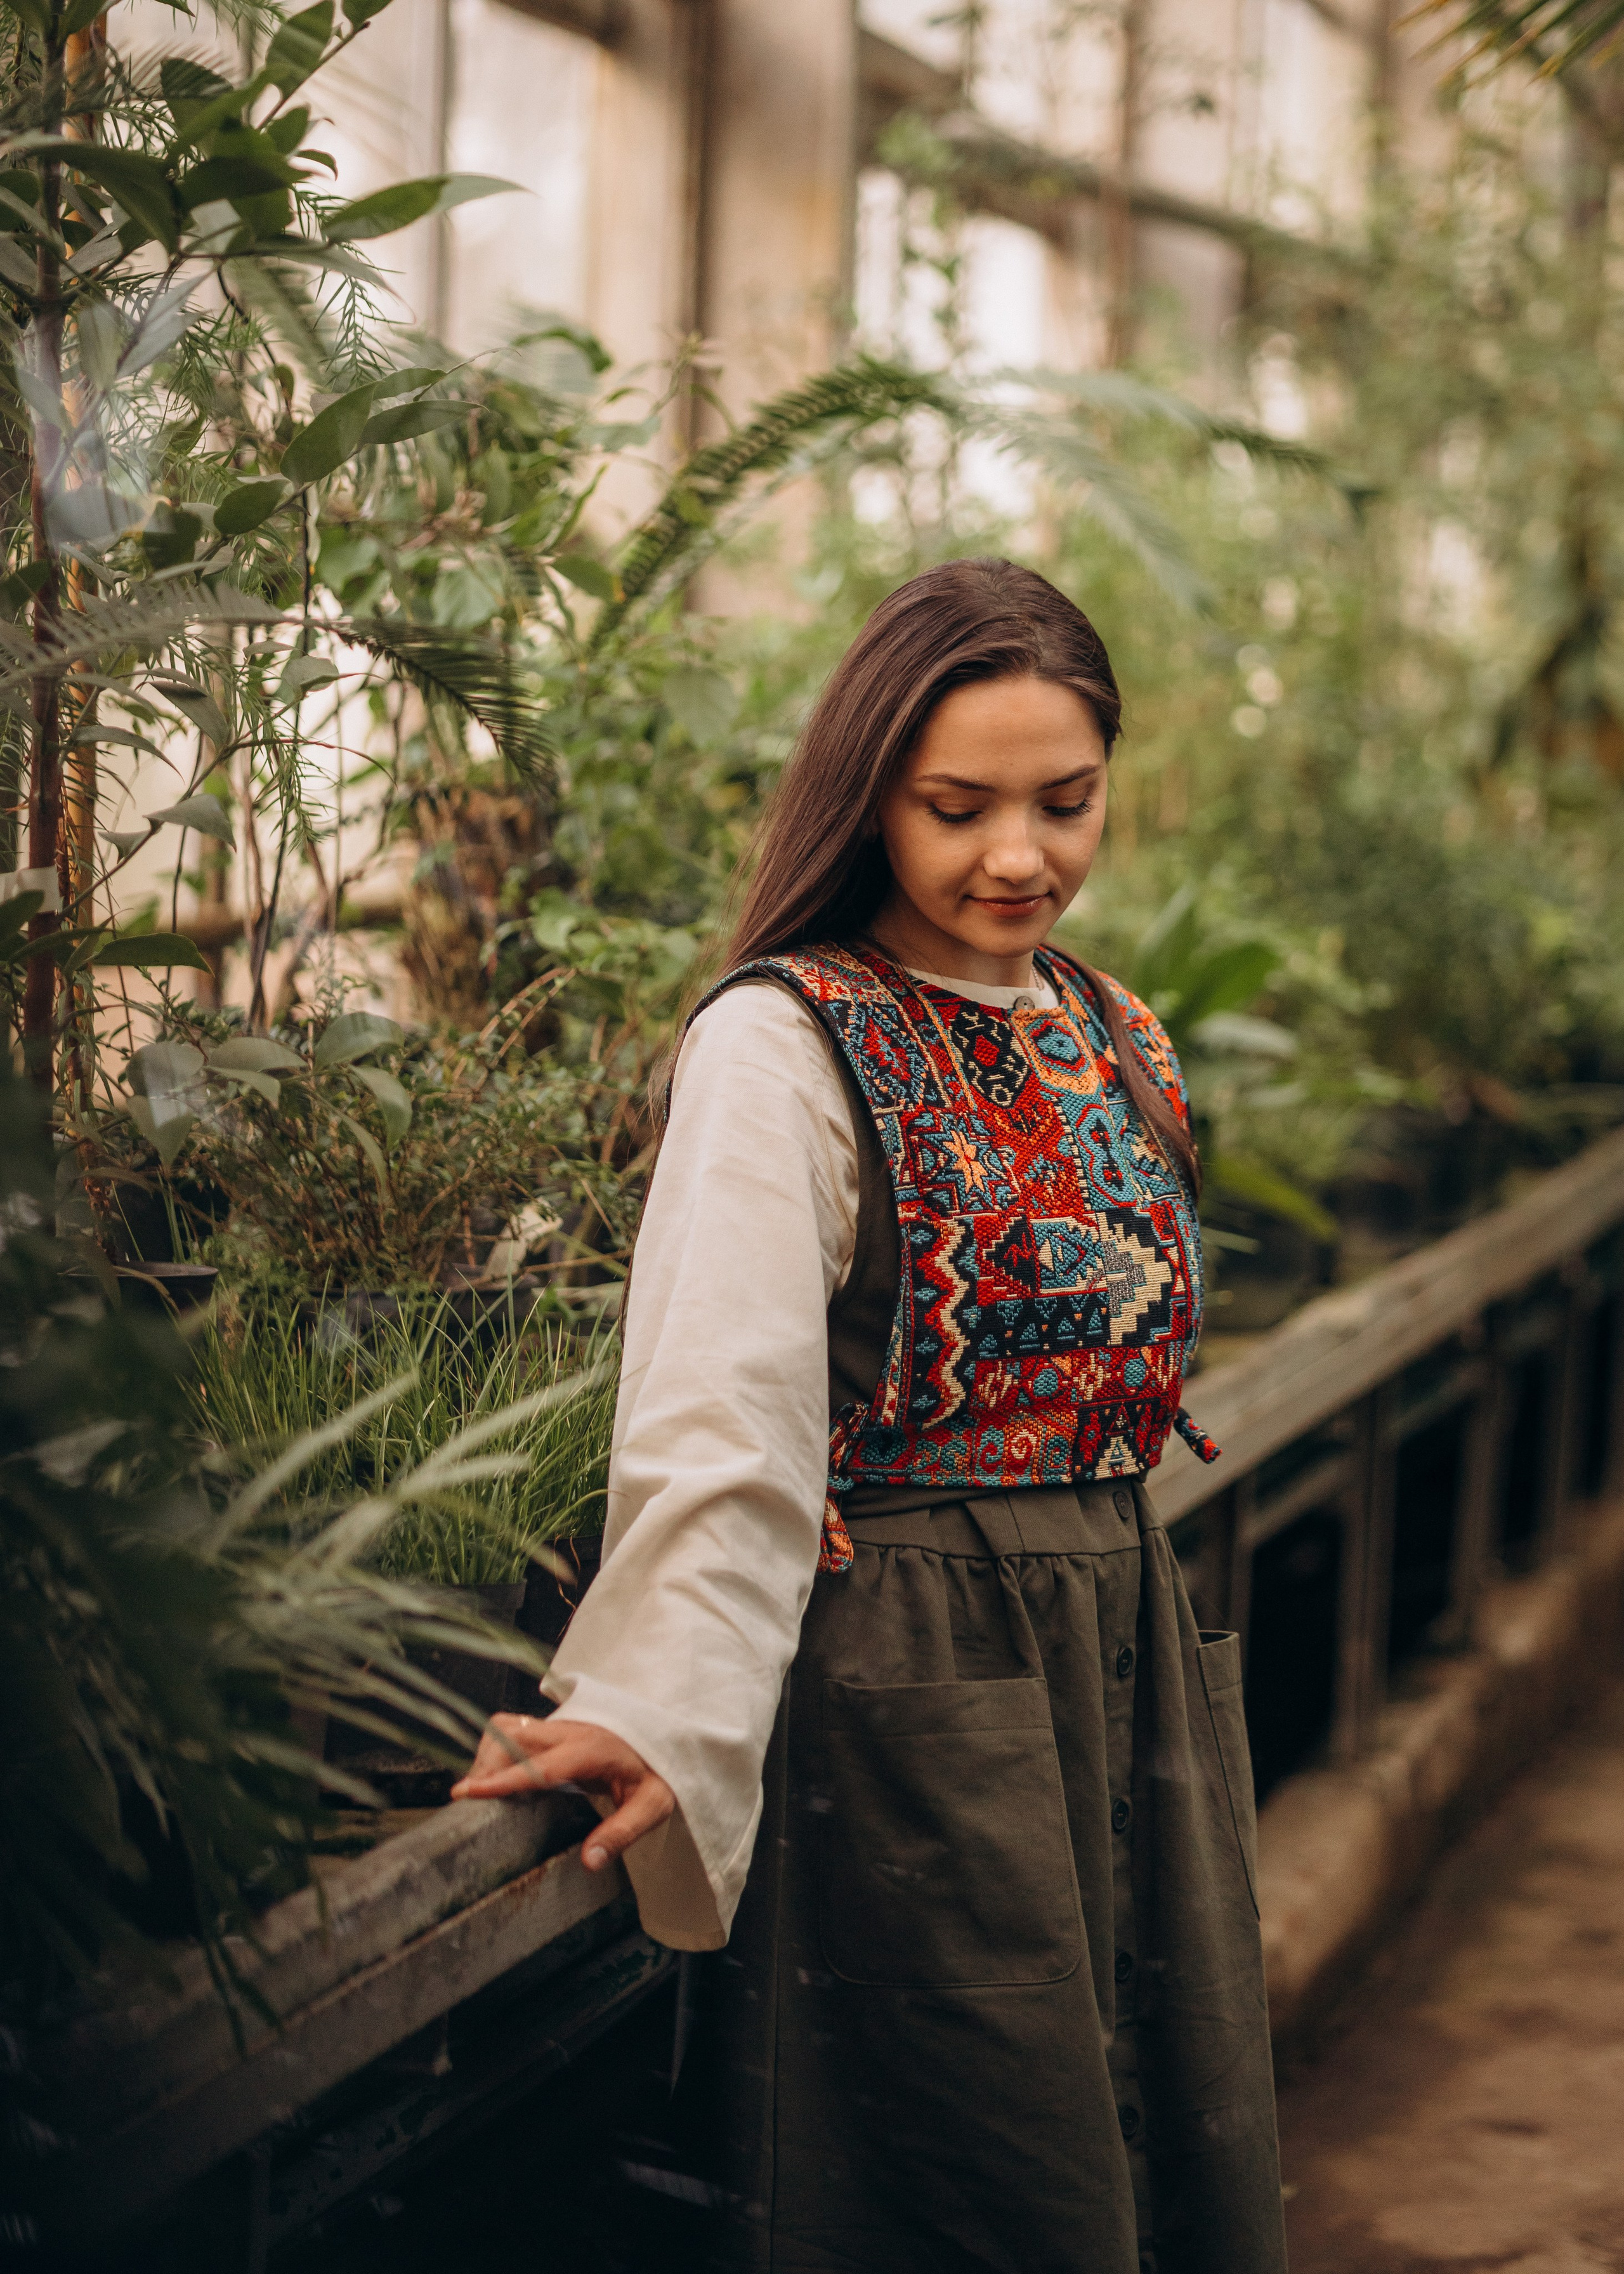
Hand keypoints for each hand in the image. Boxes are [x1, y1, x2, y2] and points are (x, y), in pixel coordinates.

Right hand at [450, 1714, 674, 1873]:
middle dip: (485, 1767)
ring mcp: (559, 1725)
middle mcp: (571, 1731)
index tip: (470, 1792)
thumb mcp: (653, 1806)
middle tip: (467, 1803)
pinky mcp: (552, 1727)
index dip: (504, 1779)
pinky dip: (494, 1748)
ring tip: (476, 1792)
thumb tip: (589, 1862)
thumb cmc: (658, 1771)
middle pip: (514, 1739)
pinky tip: (492, 1776)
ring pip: (507, 1728)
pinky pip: (512, 1728)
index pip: (541, 1765)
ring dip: (486, 1756)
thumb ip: (621, 1833)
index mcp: (593, 1750)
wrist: (667, 1736)